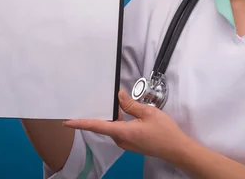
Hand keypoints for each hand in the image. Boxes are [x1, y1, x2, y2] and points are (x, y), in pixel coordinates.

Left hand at [63, 89, 190, 162]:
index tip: (67, 122)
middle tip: (88, 102)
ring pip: (112, 128)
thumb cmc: (164, 131)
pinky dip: (117, 121)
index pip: (97, 126)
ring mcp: (126, 143)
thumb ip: (131, 104)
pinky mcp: (131, 143)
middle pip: (103, 126)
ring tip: (106, 102)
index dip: (81, 123)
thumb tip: (118, 95)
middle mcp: (121, 140)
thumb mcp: (148, 112)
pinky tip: (121, 111)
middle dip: (96, 115)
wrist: (176, 149)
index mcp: (123, 132)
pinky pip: (119, 130)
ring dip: (109, 117)